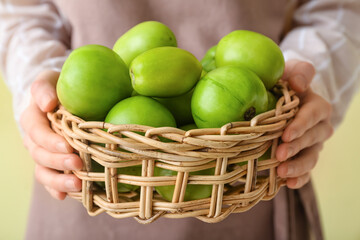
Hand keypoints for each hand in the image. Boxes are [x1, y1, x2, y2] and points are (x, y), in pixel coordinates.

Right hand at [21, 70, 82, 199]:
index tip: (68, 145)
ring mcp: (42, 154)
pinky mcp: (52, 164)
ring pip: (44, 171)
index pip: (37, 131)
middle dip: (59, 162)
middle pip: (40, 155)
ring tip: (77, 185)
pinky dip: (56, 188)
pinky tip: (65, 196)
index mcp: (33, 119)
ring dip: (59, 180)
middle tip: (79, 165)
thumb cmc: (58, 90)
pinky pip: (50, 179)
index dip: (50, 141)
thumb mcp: (49, 81)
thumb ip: (44, 89)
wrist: (60, 101)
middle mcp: (34, 140)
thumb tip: (49, 103)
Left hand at [276, 60, 333, 188]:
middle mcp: (319, 128)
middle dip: (296, 148)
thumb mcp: (291, 71)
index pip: (314, 114)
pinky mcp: (303, 157)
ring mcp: (312, 145)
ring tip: (281, 173)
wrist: (283, 100)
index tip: (286, 134)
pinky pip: (305, 171)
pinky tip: (287, 184)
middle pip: (312, 139)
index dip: (301, 125)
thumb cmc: (285, 84)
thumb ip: (299, 72)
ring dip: (297, 166)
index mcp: (317, 106)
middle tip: (279, 154)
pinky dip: (298, 179)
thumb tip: (298, 84)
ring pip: (310, 158)